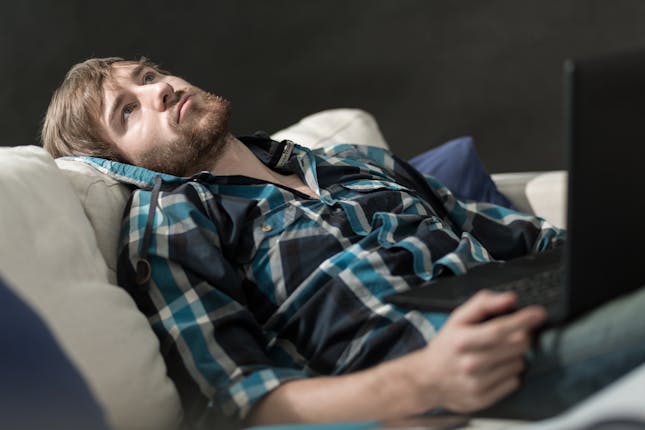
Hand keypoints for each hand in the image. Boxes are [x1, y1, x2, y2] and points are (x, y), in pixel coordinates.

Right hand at [411, 290, 546, 412]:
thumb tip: (510, 298)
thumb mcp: (458, 318)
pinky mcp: (483, 399)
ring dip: (514, 355)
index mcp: (463, 340)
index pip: (501, 329)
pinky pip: (514, 382)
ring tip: (497, 353)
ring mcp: (477, 383)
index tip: (539, 314)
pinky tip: (495, 369)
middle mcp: (470, 363)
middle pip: (516, 346)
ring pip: (518, 363)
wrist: (427, 378)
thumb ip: (483, 303)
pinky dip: (509, 373)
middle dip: (521, 336)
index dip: (524, 319)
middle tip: (512, 334)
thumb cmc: (447, 345)